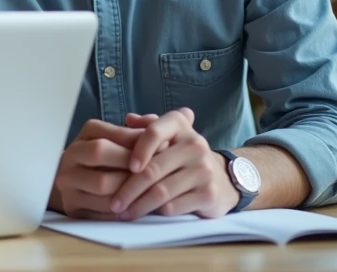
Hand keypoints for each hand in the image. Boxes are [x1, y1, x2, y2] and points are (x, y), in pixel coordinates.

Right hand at [52, 115, 159, 218]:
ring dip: (129, 190)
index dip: (138, 142)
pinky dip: (121, 210)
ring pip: (101, 184)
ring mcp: (68, 180)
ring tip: (149, 192)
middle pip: (100, 152)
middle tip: (154, 174)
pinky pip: (99, 208)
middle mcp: (71, 154)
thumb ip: (138, 132)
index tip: (161, 149)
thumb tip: (155, 121)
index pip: (112, 133)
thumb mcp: (119, 141)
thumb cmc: (110, 161)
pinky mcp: (71, 205)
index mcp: (87, 134)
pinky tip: (136, 208)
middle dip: (130, 164)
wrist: (77, 185)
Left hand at [109, 108, 238, 219]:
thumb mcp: (168, 135)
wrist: (222, 179)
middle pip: (153, 169)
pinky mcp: (208, 194)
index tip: (127, 167)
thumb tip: (128, 119)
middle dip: (129, 189)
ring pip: (161, 191)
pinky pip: (174, 206)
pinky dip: (155, 213)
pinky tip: (144, 217)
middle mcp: (194, 144)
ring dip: (138, 205)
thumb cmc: (182, 155)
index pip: (155, 131)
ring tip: (122, 213)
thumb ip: (147, 125)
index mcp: (179, 124)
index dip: (138, 149)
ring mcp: (203, 170)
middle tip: (113, 202)